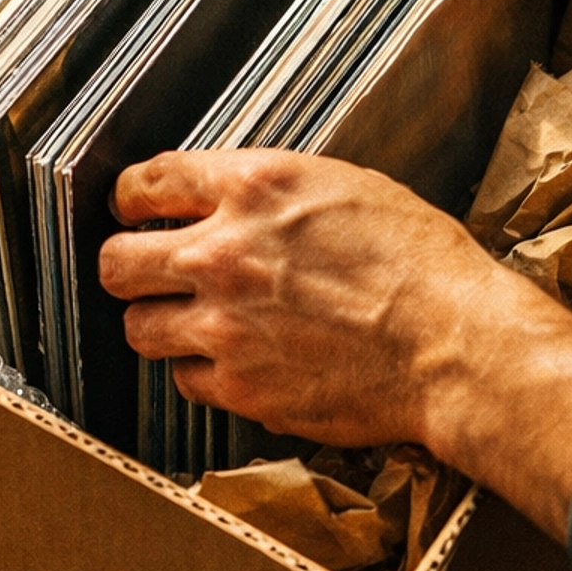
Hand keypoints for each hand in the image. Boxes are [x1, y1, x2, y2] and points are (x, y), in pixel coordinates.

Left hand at [100, 147, 571, 540]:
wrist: (455, 344)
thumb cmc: (421, 263)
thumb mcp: (346, 188)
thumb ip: (271, 193)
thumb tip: (228, 200)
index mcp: (252, 188)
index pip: (144, 183)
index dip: (130, 200)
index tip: (133, 212)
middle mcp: (222, 253)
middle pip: (115, 262)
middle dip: (127, 267)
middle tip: (148, 275)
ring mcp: (223, 326)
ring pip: (137, 329)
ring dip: (161, 325)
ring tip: (196, 325)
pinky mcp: (239, 387)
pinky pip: (186, 380)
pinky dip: (205, 374)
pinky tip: (240, 363)